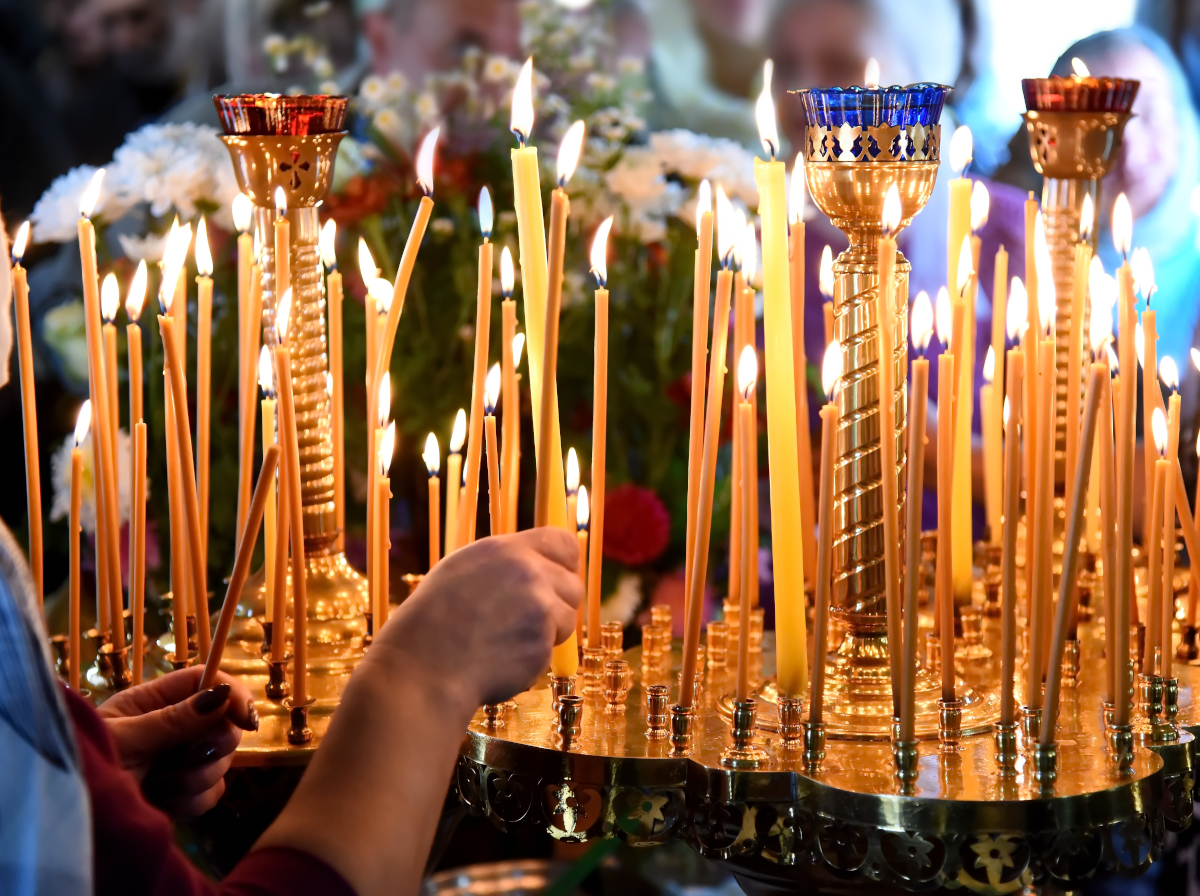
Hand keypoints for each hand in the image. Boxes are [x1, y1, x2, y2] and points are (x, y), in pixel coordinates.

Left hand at [97, 665, 257, 815]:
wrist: (73, 821)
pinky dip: (195, 800)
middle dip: (213, 745)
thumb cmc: (88, 768)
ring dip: (199, 777)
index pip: (205, 680)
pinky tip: (166, 803)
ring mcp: (180, 760)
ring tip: (164, 787)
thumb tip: (221, 696)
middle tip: (189, 759)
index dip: (232, 694)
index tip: (246, 718)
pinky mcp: (184, 792)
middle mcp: (173, 727)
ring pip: (222, 760)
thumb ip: (172, 719)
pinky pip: (213, 791)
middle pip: (223, 722)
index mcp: (153, 702)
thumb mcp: (125, 739)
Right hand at [371, 528, 582, 708]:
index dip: (566, 563)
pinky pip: (551, 650)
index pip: (565, 543)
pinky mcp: (541, 644)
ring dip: (547, 632)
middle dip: (558, 603)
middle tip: (524, 620)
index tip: (558, 578)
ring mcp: (538, 609)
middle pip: (573, 585)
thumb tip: (541, 563)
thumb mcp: (464, 568)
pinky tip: (500, 658)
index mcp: (505, 549)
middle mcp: (527, 573)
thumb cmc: (434, 620)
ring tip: (505, 638)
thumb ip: (506, 563)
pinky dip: (533, 657)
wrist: (422, 667)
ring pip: (567, 619)